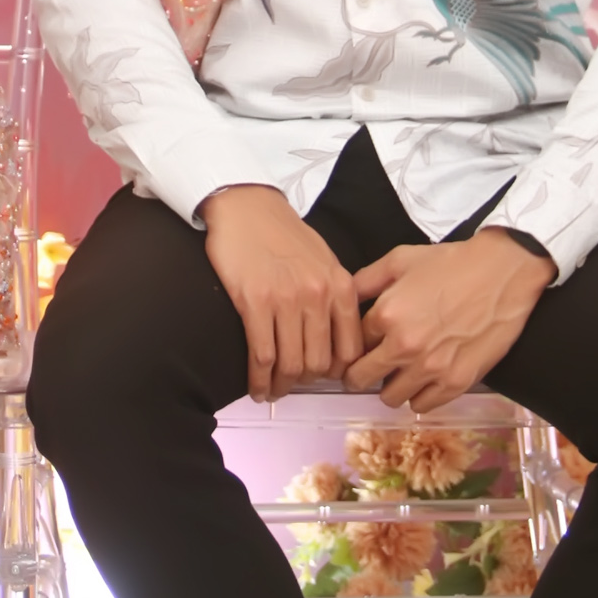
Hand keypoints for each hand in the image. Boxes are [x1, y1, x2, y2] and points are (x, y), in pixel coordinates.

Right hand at [203, 186, 363, 400]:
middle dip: (304, 382)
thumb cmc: (284, 233)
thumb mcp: (325, 261)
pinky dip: (259, 379)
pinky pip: (261, 355)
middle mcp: (317, 295)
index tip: (323, 381)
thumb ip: (335, 297)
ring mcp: (286, 299)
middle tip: (292, 386)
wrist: (247, 206)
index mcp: (340, 286)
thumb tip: (337, 339)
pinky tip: (256, 386)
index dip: (336, 375)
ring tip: (272, 391)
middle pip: (318, 363)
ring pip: (290, 364)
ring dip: (280, 386)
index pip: (349, 349)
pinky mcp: (254, 301)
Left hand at [344, 229, 554, 412]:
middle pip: (362, 379)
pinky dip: (418, 396)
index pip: (352, 346)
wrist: (502, 273)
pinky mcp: (456, 382)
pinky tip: (423, 379)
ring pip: (390, 397)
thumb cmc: (451, 263)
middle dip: (360, 374)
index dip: (353, 346)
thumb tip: (343, 299)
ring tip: (400, 372)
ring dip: (390, 386)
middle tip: (368, 368)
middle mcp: (404, 346)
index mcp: (386, 315)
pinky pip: (422, 406)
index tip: (358, 349)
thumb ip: (365, 280)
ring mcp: (431, 368)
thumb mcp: (400, 260)